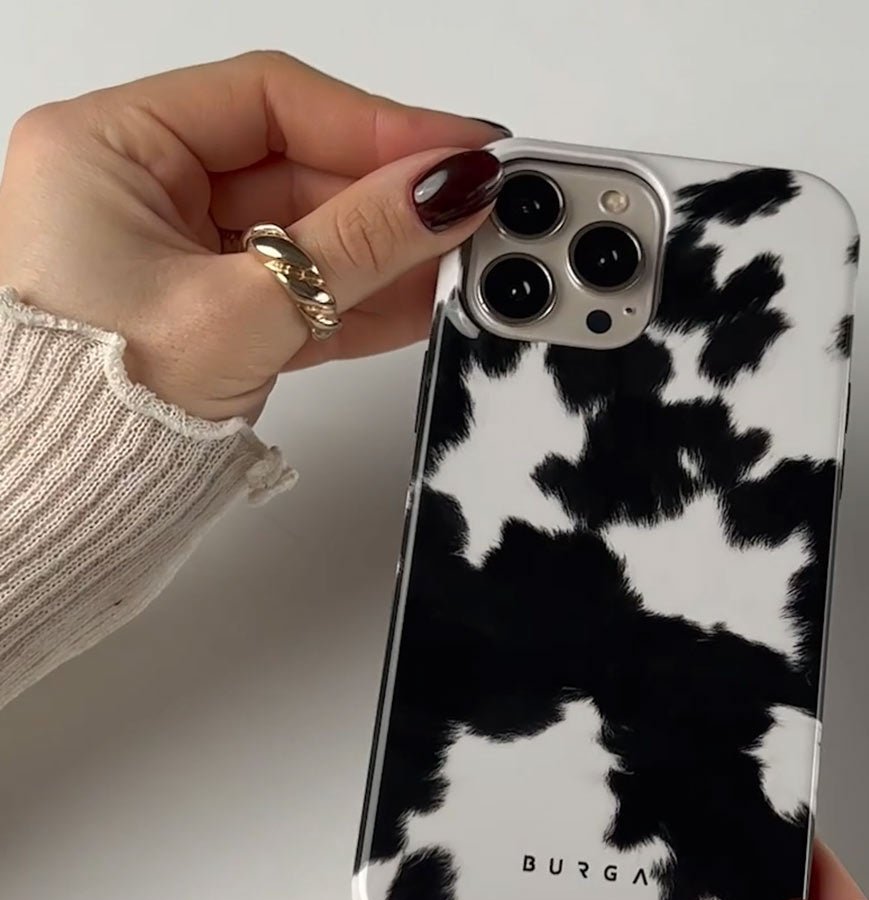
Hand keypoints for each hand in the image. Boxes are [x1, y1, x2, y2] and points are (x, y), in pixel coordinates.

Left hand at [0, 51, 505, 419]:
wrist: (72, 504)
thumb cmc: (97, 410)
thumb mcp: (244, 311)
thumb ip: (355, 243)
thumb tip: (444, 193)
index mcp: (110, 148)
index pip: (268, 101)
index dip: (376, 123)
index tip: (458, 148)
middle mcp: (138, 188)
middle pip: (295, 167)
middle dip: (388, 197)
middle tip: (471, 211)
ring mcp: (175, 254)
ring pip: (305, 233)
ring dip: (383, 253)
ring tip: (458, 263)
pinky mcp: (208, 312)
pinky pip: (297, 288)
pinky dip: (357, 299)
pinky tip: (421, 300)